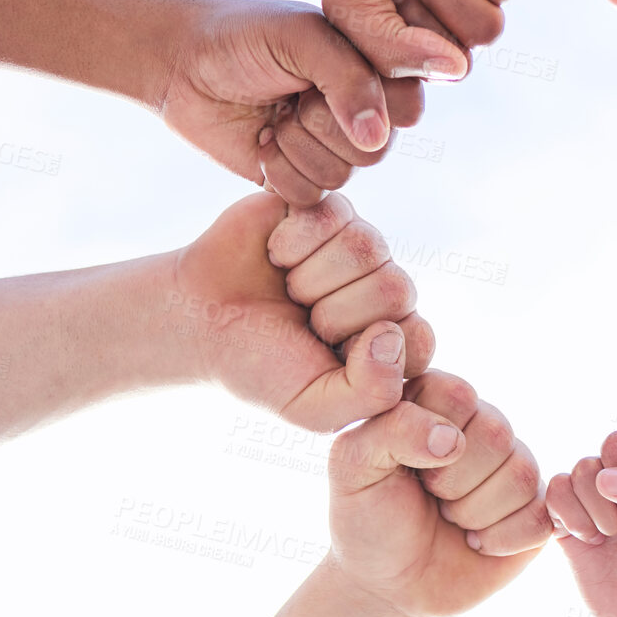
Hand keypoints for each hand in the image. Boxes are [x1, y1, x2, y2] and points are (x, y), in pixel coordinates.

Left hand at [160, 0, 423, 205]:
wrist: (181, 65)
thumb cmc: (243, 38)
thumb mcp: (301, 37)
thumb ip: (349, 78)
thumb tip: (377, 138)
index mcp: (374, 72)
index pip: (406, 109)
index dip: (367, 101)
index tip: (324, 73)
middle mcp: (360, 114)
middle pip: (375, 151)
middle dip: (322, 125)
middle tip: (292, 97)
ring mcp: (331, 149)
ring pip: (342, 175)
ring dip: (296, 146)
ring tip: (274, 116)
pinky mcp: (299, 177)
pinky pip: (310, 196)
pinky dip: (279, 171)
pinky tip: (262, 142)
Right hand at [170, 191, 442, 432]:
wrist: (197, 322)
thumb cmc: (259, 367)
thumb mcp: (313, 407)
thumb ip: (370, 393)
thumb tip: (392, 334)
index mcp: (393, 339)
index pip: (418, 337)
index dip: (368, 348)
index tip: (327, 354)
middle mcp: (384, 288)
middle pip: (395, 288)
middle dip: (334, 313)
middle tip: (301, 320)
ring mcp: (358, 245)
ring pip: (366, 247)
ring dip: (311, 277)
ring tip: (289, 290)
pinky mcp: (327, 209)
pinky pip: (333, 215)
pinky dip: (293, 242)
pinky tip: (276, 256)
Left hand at [328, 370, 550, 616]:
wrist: (389, 586)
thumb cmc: (368, 519)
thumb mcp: (353, 467)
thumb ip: (390, 430)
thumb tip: (451, 439)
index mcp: (437, 399)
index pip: (457, 394)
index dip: (428, 438)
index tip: (404, 466)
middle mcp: (482, 424)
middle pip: (496, 432)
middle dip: (452, 482)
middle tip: (430, 497)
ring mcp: (515, 466)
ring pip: (522, 475)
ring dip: (474, 513)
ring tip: (450, 518)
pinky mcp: (537, 508)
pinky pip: (542, 514)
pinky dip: (501, 540)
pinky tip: (477, 542)